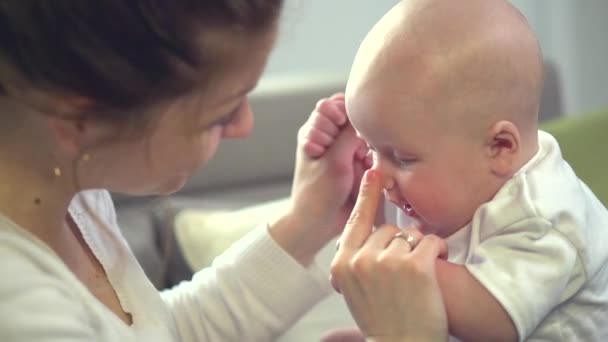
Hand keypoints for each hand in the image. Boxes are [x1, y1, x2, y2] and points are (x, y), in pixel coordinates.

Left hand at [300, 93, 370, 200]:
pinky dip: (371, 159)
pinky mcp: (353, 164)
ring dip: (367, 148)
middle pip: (352, 119)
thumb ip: (347, 137)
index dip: (346, 112)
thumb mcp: (334, 163)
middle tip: (358, 150)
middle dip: (360, 132)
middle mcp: (327, 138)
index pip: (333, 105)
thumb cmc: (317, 196)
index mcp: (313, 132)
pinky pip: (369, 153)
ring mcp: (341, 151)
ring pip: (363, 136)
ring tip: (361, 163)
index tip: (352, 129)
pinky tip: (367, 170)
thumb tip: (361, 114)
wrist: (317, 226)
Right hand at [330, 169, 448, 341]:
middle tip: (405, 275)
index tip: (373, 172)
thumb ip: (357, 258)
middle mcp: (360, 260)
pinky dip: (440, 252)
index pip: (356, 221)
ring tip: (417, 281)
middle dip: (401, 245)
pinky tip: (434, 271)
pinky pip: (431, 241)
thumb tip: (371, 229)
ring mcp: (386, 261)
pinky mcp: (414, 266)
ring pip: (410, 236)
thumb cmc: (382, 320)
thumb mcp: (356, 289)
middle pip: (387, 230)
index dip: (367, 195)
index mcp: (342, 265)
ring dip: (420, 252)